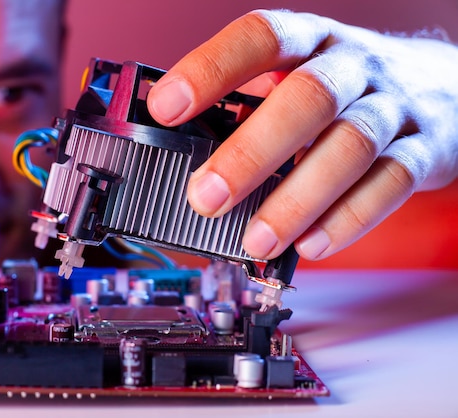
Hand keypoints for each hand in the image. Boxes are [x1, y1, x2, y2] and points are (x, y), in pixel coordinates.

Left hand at [147, 9, 457, 260]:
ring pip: (349, 147)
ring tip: (255, 241)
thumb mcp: (294, 76)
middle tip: (205, 196)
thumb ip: (247, 105)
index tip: (165, 108)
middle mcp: (353, 66)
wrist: (440, 87)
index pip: (260, 39)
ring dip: (296, 201)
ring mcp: (392, 107)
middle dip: (251, 152)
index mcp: (309, 41)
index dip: (211, 69)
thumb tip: (182, 149)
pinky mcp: (421, 150)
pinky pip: (389, 185)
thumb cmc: (342, 89)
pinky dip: (347, 219)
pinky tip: (310, 245)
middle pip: (307, 99)